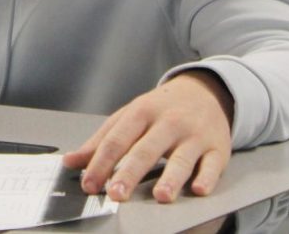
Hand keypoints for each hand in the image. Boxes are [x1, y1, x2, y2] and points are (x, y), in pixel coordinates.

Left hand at [62, 70, 233, 203]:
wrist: (204, 92)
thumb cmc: (161, 109)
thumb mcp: (130, 116)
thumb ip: (102, 140)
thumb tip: (71, 161)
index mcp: (141, 112)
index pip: (117, 139)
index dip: (101, 162)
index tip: (89, 184)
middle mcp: (168, 122)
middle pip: (146, 150)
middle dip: (130, 173)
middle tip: (116, 194)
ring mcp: (194, 135)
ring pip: (181, 159)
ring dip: (171, 178)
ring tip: (161, 197)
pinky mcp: (217, 148)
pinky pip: (213, 165)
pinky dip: (207, 178)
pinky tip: (199, 190)